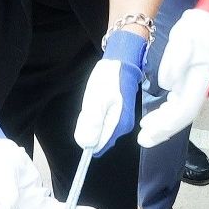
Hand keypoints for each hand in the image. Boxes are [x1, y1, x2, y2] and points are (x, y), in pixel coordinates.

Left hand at [73, 29, 145, 154]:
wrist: (120, 62)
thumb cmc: (108, 80)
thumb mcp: (95, 100)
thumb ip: (91, 123)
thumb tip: (85, 144)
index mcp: (118, 126)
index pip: (98, 147)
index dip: (87, 137)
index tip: (86, 120)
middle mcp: (122, 127)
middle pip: (98, 139)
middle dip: (90, 127)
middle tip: (90, 107)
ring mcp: (121, 121)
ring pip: (99, 130)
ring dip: (92, 120)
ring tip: (94, 102)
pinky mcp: (119, 114)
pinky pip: (102, 122)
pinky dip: (96, 114)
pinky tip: (97, 101)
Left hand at [136, 5, 208, 147]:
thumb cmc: (196, 30)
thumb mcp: (183, 40)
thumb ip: (175, 62)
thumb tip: (167, 83)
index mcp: (199, 80)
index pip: (184, 110)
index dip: (167, 124)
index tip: (149, 131)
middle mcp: (199, 88)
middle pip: (182, 117)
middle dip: (163, 130)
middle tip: (144, 139)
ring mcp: (196, 87)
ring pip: (180, 113)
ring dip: (163, 124)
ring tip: (146, 130)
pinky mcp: (191, 84)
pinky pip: (178, 105)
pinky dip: (166, 114)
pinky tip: (155, 117)